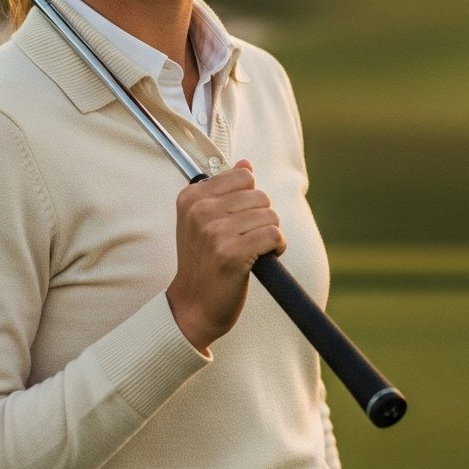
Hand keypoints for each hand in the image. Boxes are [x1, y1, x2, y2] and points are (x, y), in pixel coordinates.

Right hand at [166, 159, 285, 354]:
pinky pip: (273, 234)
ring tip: (253, 250)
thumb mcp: (203, 220)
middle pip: (259, 195)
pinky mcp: (231, 254)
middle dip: (261, 217)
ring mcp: (213, 232)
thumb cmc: (203, 262)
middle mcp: (199, 211)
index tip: (239, 219)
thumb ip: (224, 190)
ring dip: (270, 234)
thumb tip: (245, 163)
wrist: (194, 306)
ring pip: (269, 215)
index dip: (250, 198)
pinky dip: (277, 247)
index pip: (243, 176)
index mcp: (191, 197)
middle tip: (247, 238)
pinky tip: (264, 258)